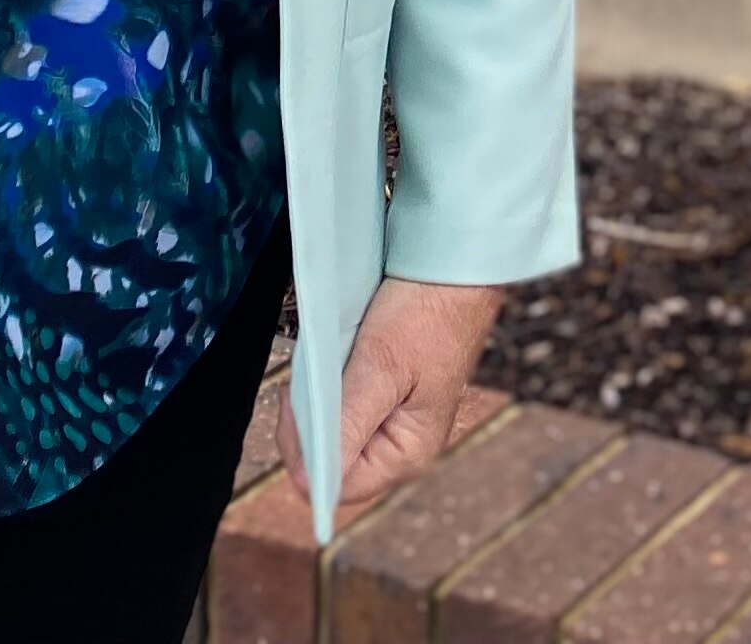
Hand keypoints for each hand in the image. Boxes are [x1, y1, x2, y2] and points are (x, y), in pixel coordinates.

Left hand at [278, 276, 500, 520]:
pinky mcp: (386, 394)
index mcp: (409, 453)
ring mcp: (394, 420)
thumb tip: (307, 481)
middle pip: (331, 462)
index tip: (294, 405)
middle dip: (308, 426)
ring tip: (320, 365)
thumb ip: (347, 426)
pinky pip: (343, 407)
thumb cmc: (429, 313)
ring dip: (317, 404)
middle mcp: (401, 446)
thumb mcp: (381, 367)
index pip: (337, 486)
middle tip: (305, 380)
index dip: (304, 454)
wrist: (455, 264)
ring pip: (333, 433)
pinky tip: (331, 361)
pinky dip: (329, 388)